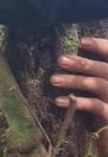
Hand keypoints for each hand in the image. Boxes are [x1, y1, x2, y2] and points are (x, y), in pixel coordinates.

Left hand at [51, 36, 107, 155]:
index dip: (102, 46)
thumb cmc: (104, 115)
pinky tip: (58, 101)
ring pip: (99, 85)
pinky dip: (76, 102)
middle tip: (60, 60)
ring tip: (53, 80)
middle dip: (83, 63)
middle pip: (106, 70)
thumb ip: (94, 75)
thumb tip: (70, 59)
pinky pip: (95, 106)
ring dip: (74, 81)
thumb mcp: (100, 92)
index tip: (82, 41)